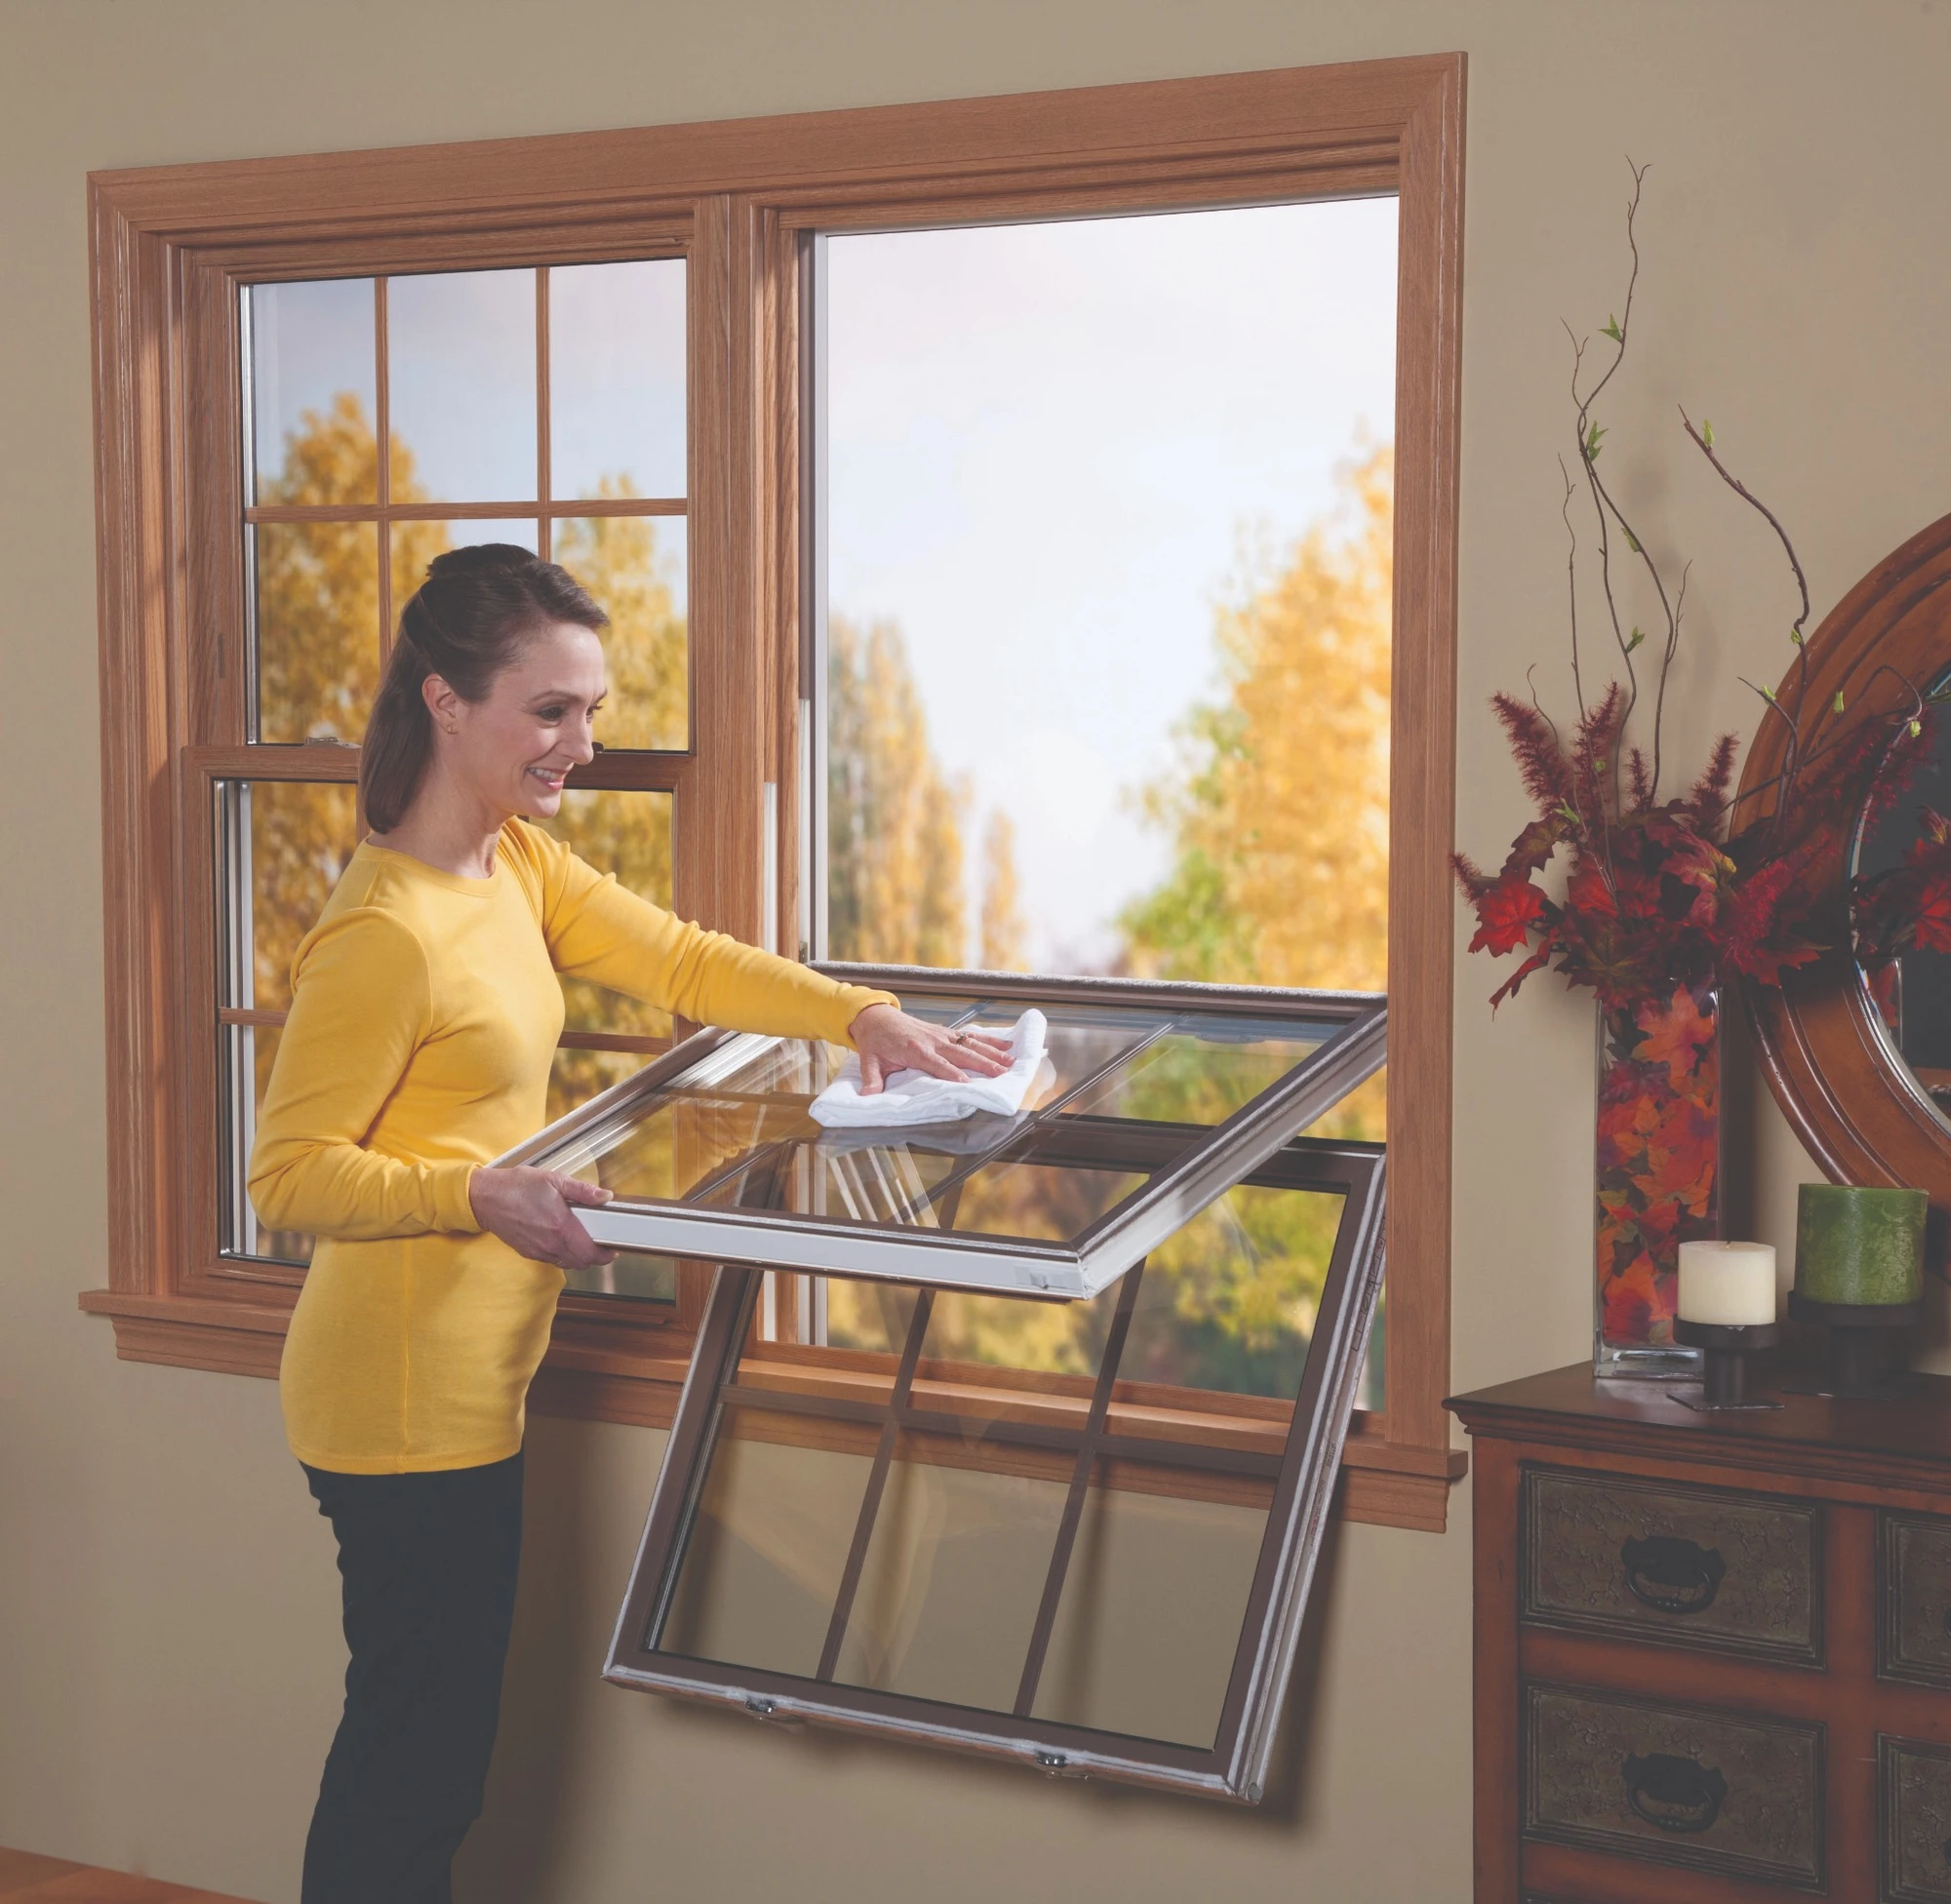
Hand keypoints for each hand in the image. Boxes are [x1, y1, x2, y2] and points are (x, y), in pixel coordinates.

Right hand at [468, 1166, 617, 1270]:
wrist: (486, 1198)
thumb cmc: (517, 1186)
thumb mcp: (554, 1180)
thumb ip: (583, 1191)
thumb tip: (605, 1196)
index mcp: (561, 1227)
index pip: (591, 1254)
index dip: (606, 1254)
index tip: (612, 1247)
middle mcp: (550, 1244)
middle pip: (582, 1263)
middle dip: (594, 1256)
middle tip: (600, 1242)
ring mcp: (538, 1251)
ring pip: (567, 1264)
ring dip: (578, 1256)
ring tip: (582, 1238)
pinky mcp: (528, 1252)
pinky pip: (552, 1260)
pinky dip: (562, 1254)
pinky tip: (561, 1237)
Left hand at [847, 1002, 1015, 1094]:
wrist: (875, 1016)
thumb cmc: (874, 1040)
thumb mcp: (869, 1061)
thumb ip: (871, 1079)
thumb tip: (868, 1096)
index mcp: (915, 1050)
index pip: (937, 1064)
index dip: (952, 1074)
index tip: (968, 1083)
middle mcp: (932, 1041)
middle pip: (961, 1054)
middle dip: (983, 1063)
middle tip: (1002, 1073)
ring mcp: (941, 1035)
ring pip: (970, 1044)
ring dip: (992, 1052)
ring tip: (1011, 1060)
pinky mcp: (946, 1031)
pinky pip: (970, 1036)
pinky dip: (989, 1040)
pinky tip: (1006, 1044)